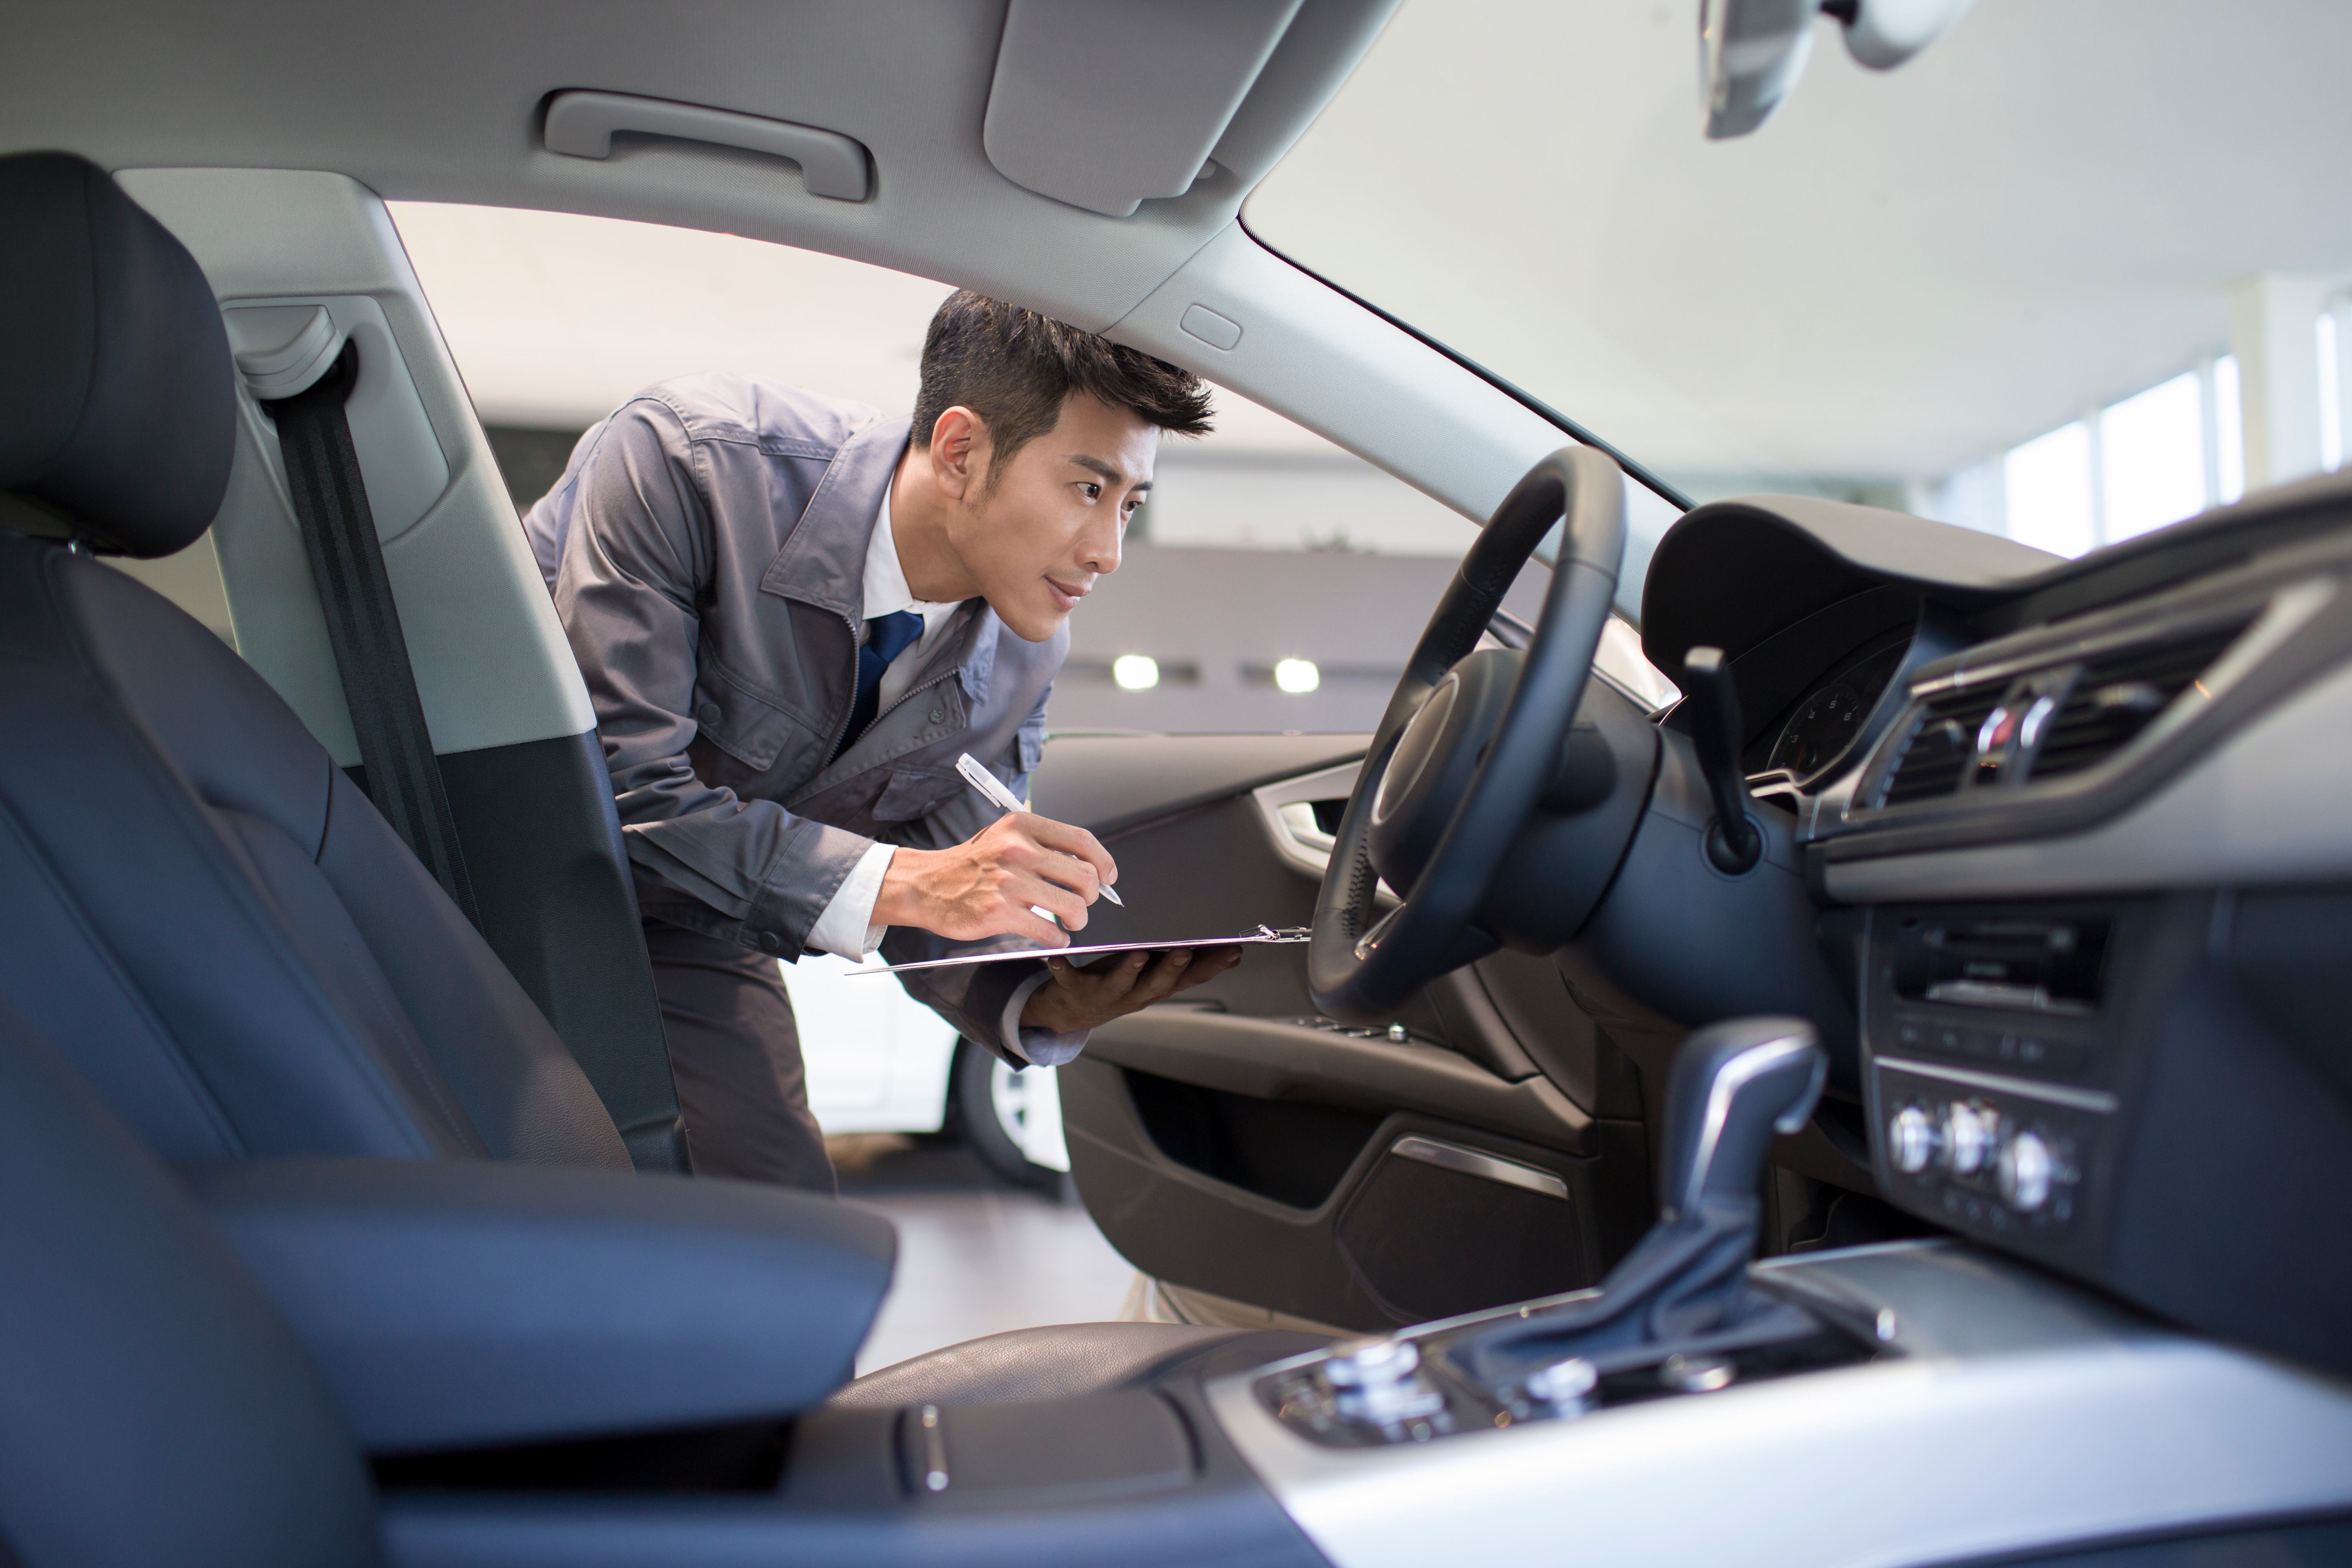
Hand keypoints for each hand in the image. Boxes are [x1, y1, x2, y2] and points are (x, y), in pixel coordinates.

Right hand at [872, 811, 1116, 945]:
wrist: (926, 885)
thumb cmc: (972, 865)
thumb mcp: (1005, 838)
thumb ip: (1043, 846)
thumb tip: (1089, 866)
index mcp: (1022, 827)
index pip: (1082, 841)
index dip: (1104, 862)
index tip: (1108, 877)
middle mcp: (1017, 850)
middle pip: (1085, 876)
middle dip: (1091, 896)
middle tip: (1082, 903)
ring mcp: (1008, 882)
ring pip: (1072, 906)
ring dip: (1078, 920)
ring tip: (1069, 922)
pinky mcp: (999, 912)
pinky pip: (1049, 930)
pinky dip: (1058, 938)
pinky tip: (1051, 936)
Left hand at [1019, 945, 1243, 1033]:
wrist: (1069, 1013)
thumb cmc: (1116, 982)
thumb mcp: (1154, 975)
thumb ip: (1186, 966)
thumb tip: (1230, 954)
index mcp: (1155, 988)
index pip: (1190, 978)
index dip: (1212, 967)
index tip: (1233, 951)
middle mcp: (1134, 995)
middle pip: (1158, 985)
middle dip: (1173, 969)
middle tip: (1186, 951)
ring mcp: (1105, 995)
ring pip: (1120, 985)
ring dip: (1129, 970)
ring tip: (1137, 953)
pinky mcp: (1075, 991)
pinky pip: (1068, 979)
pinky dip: (1061, 968)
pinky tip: (1055, 957)